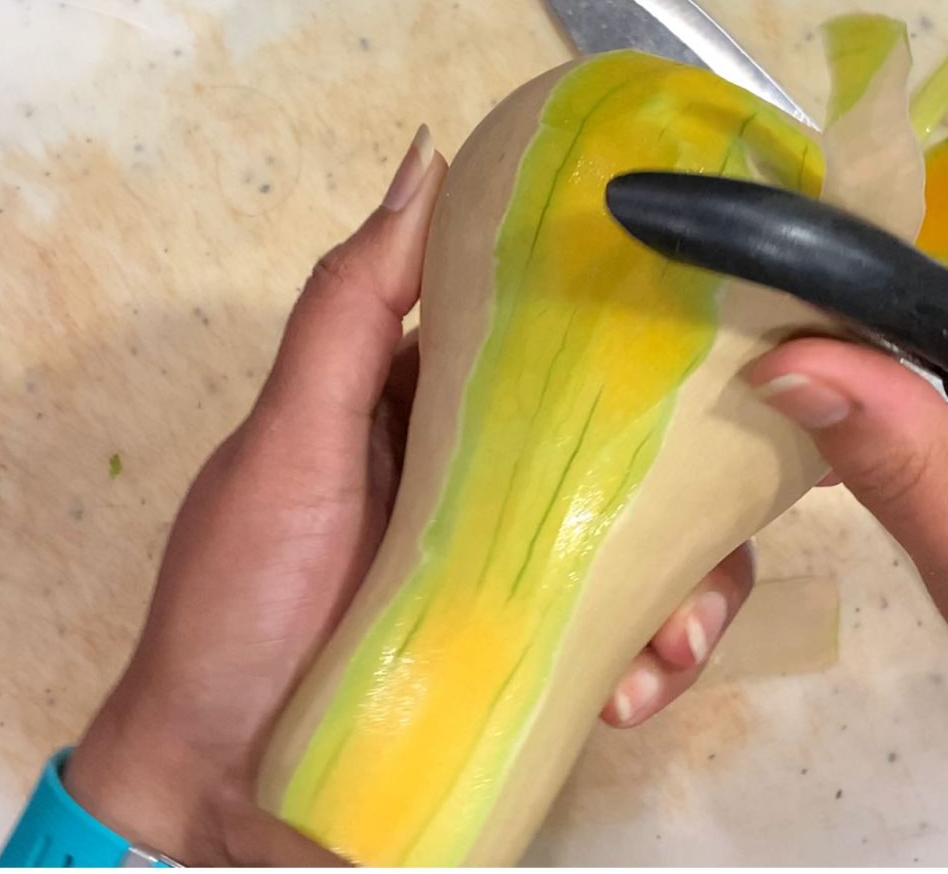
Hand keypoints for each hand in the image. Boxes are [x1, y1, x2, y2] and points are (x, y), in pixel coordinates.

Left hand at [64, 128, 756, 863]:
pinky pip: (641, 636)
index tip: (724, 323)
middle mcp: (500, 478)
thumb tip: (426, 162)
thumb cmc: (236, 605)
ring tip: (670, 642)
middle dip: (701, 484)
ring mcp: (531, 570)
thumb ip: (352, 309)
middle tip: (713, 521)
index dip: (648, 326)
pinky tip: (631, 692)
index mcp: (439, 406)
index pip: (565, 338)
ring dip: (695, 588)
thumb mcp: (289, 441)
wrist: (223, 785)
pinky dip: (659, 661)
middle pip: (643, 446)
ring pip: (664, 545)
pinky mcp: (549, 656)